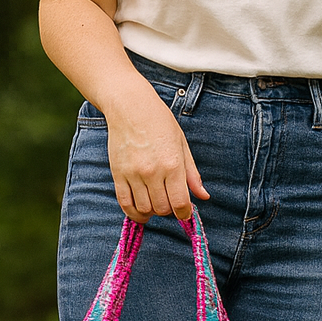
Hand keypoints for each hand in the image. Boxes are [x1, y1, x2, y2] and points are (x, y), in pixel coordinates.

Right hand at [107, 87, 208, 222]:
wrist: (130, 106)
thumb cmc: (160, 122)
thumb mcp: (182, 145)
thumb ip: (192, 174)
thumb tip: (204, 196)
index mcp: (173, 164)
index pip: (180, 203)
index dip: (184, 213)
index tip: (185, 213)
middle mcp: (153, 172)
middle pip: (163, 209)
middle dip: (169, 211)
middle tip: (169, 202)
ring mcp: (133, 174)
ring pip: (144, 209)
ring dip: (152, 211)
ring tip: (155, 203)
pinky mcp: (118, 174)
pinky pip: (124, 203)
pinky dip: (133, 212)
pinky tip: (140, 210)